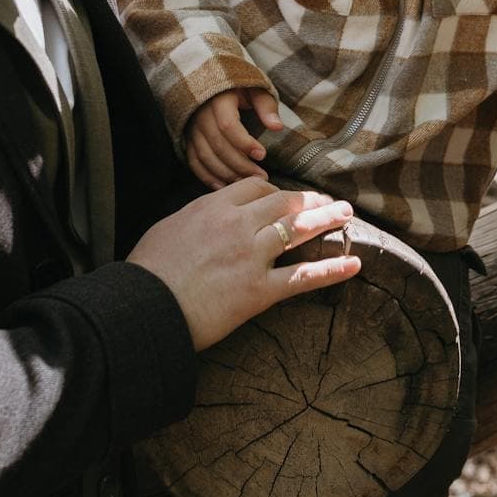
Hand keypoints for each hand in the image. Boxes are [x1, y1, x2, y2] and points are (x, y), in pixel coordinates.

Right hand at [127, 178, 359, 349]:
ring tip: (347, 215)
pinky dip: (331, 270)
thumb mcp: (167, 228)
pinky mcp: (259, 290)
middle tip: (328, 201)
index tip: (286, 197)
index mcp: (213, 206)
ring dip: (327, 220)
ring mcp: (252, 256)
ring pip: (298, 229)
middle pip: (284, 202)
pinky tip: (353, 264)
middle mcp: (238, 224)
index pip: (256, 189)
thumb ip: (195, 217)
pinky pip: (302, 277)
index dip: (275, 192)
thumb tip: (208, 215)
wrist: (143, 307)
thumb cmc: (147, 271)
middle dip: (310, 200)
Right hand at [185, 87, 283, 186]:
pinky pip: (194, 162)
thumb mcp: (255, 89)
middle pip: (218, 145)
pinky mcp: (189, 140)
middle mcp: (201, 116)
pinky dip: (207, 176)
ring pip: (205, 156)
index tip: (262, 154)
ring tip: (247, 184)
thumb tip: (277, 127)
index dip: (244, 143)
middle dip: (240, 165)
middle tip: (261, 177)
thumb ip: (266, 106)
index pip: (228, 125)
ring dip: (226, 174)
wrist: (211, 82)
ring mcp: (192, 130)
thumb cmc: (239, 87)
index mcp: (218, 101)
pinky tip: (224, 186)